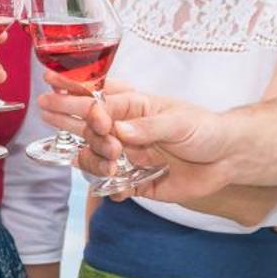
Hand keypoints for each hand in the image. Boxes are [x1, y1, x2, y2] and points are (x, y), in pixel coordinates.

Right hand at [36, 84, 235, 201]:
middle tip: (48, 114)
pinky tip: (120, 187)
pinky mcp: (136, 181)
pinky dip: (111, 188)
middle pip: (87, 126)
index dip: (74, 95)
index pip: (98, 100)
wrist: (228, 159)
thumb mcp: (180, 122)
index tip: (53, 89)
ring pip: (94, 157)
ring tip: (113, 163)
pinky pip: (111, 186)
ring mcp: (128, 156)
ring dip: (96, 160)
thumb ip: (149, 127)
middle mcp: (126, 130)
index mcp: (135, 108)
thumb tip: (119, 131)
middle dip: (67, 120)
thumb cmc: (206, 130)